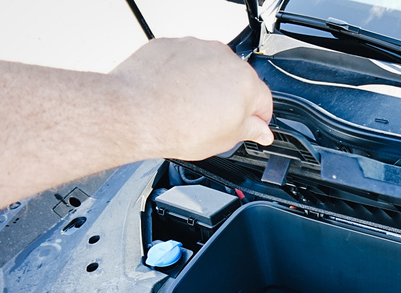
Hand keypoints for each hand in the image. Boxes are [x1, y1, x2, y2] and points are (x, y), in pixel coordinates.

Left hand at [111, 37, 273, 160]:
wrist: (136, 112)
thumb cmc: (178, 126)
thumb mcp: (225, 140)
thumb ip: (249, 131)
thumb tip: (261, 131)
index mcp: (246, 83)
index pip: (264, 101)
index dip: (257, 119)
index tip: (249, 127)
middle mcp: (225, 59)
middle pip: (238, 81)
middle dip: (231, 100)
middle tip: (215, 121)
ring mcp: (197, 48)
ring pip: (211, 68)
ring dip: (206, 86)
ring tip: (189, 109)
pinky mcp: (172, 45)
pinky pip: (185, 60)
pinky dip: (183, 75)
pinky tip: (174, 95)